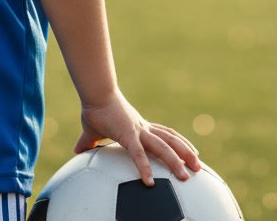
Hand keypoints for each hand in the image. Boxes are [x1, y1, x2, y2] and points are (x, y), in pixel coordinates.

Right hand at [74, 90, 200, 186]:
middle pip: (170, 141)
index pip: (165, 134)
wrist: (94, 95)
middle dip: (186, 153)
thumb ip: (89, 142)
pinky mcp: (127, 135)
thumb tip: (77, 150)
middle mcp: (143, 128)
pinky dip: (144, 168)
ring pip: (162, 147)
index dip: (179, 143)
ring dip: (175, 161)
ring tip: (186, 176)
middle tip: (199, 167)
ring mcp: (137, 131)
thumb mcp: (93, 131)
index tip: (192, 152)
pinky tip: (149, 182)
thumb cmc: (94, 109)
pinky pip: (138, 154)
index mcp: (139, 127)